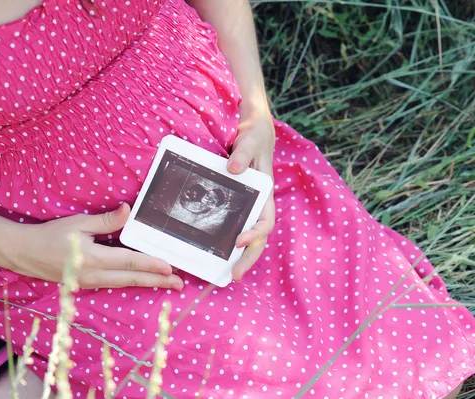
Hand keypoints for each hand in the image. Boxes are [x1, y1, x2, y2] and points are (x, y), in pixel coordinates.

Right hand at [6, 204, 183, 289]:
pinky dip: (131, 283)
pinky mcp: (86, 284)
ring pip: (125, 284)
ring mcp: (90, 282)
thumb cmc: (51, 235)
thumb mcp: (79, 223)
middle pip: (132, 278)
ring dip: (147, 283)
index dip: (151, 265)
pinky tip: (141, 281)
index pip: (130, 262)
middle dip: (157, 281)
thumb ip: (106, 221)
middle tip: (179, 284)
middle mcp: (95, 275)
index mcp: (94, 258)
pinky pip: (114, 284)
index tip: (170, 268)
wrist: (25, 253)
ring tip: (166, 284)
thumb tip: (129, 211)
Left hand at [227, 112, 275, 280]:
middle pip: (259, 237)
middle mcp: (259, 204)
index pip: (265, 221)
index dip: (255, 234)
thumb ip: (243, 154)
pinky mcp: (238, 202)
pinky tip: (217, 249)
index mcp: (266, 194)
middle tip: (235, 275)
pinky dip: (230, 239)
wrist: (254, 129)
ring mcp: (249, 205)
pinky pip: (237, 224)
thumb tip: (234, 170)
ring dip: (242, 255)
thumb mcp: (249, 141)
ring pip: (250, 235)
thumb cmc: (254, 136)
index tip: (239, 242)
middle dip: (249, 257)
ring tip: (228, 272)